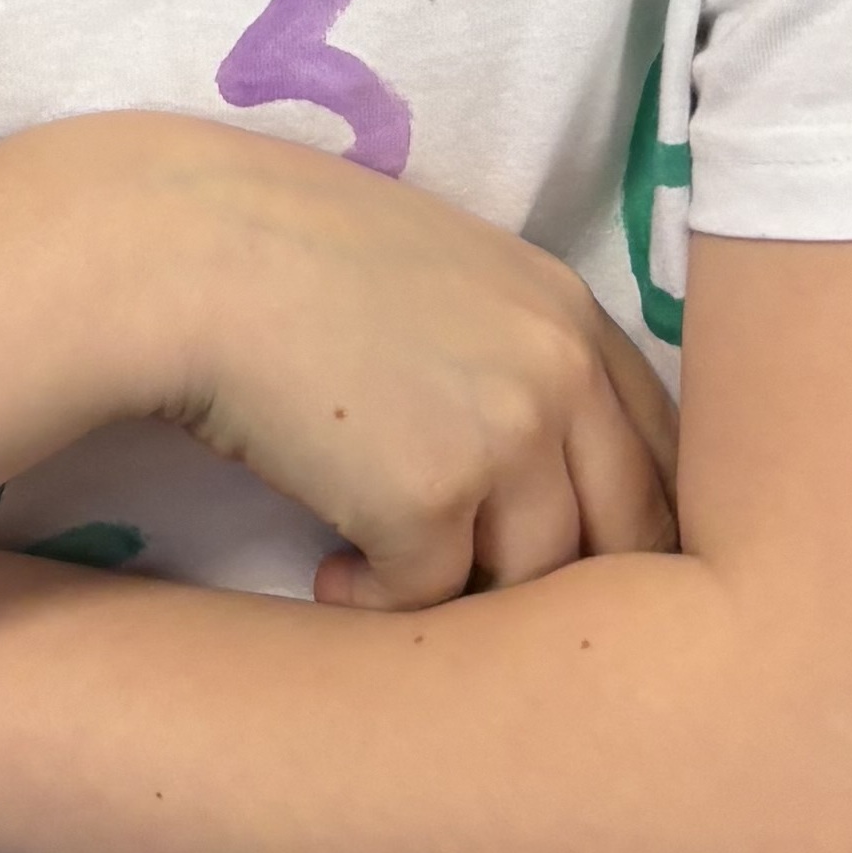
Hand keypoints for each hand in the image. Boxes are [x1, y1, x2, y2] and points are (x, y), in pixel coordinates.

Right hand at [120, 122, 681, 603]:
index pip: (664, 453)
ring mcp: (504, 434)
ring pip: (535, 581)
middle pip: (628, 532)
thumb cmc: (291, 257)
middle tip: (490, 592)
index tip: (583, 561)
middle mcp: (560, 370)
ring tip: (385, 567)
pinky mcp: (429, 498)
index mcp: (571, 313)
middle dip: (568, 583)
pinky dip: (380, 599)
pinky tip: (329, 569)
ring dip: (464, 593)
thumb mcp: (444, 278)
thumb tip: (551, 483)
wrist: (186, 253)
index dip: (630, 521)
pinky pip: (432, 599)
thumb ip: (518, 358)